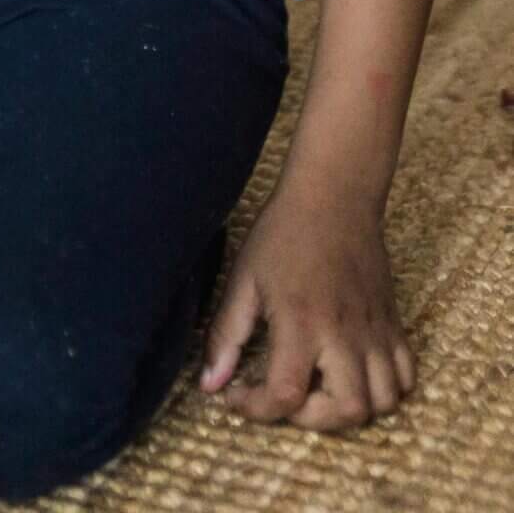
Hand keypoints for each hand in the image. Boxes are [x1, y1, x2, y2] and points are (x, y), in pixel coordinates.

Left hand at [201, 184, 415, 428]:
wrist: (334, 197)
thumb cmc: (283, 234)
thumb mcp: (244, 278)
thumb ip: (226, 335)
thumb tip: (209, 384)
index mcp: (302, 322)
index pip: (286, 394)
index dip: (257, 409)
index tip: (237, 396)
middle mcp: (344, 334)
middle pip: (347, 411)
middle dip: (312, 420)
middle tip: (286, 396)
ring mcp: (375, 331)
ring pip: (384, 402)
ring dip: (351, 410)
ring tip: (321, 388)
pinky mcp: (394, 324)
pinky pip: (406, 377)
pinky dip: (386, 391)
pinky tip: (356, 375)